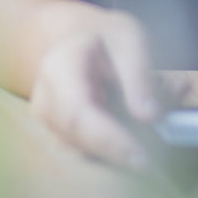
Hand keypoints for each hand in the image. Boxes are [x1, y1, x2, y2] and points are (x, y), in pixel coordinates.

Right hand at [28, 8, 163, 169]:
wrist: (78, 38)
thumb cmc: (106, 37)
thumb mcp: (131, 41)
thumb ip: (141, 77)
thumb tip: (151, 117)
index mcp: (60, 67)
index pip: (78, 113)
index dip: (109, 140)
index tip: (142, 158)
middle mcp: (45, 99)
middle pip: (78, 139)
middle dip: (118, 151)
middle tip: (152, 160)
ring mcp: (48, 121)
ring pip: (84, 151)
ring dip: (118, 150)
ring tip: (146, 137)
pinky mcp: (59, 135)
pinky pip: (87, 151)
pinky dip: (113, 149)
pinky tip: (132, 136)